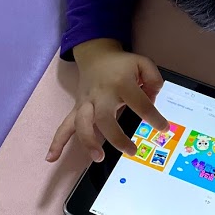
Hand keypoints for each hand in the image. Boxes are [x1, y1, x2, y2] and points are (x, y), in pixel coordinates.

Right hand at [46, 39, 169, 163]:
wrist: (96, 56)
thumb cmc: (122, 65)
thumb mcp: (143, 64)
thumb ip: (154, 81)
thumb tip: (152, 101)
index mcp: (121, 83)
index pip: (140, 103)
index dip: (153, 118)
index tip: (163, 128)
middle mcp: (101, 94)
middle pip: (105, 118)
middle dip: (117, 137)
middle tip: (132, 151)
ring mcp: (86, 103)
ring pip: (82, 124)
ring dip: (88, 142)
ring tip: (97, 158)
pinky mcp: (77, 109)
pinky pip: (65, 126)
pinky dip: (57, 142)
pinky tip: (51, 158)